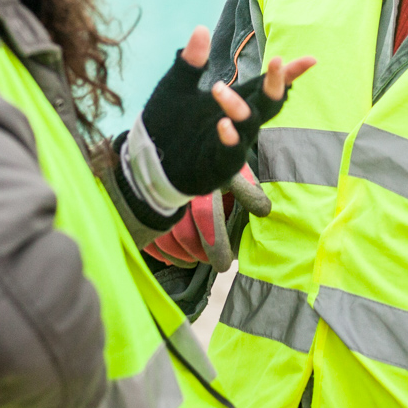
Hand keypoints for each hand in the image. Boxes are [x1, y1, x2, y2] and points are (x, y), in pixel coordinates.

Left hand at [141, 26, 313, 196]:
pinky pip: (230, 153)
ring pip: (248, 126)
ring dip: (238, 107)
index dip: (288, 74)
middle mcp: (239, 122)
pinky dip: (229, 139)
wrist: (147, 161)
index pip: (265, 85)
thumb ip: (190, 62)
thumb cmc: (168, 124)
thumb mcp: (175, 87)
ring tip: (217, 89)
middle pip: (267, 104)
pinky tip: (223, 125)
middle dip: (275, 84)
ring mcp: (231, 145)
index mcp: (234, 100)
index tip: (310, 60)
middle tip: (277, 62)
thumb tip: (201, 28)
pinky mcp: (217, 165)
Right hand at [144, 168, 269, 269]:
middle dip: (200, 253)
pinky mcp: (142, 205)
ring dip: (181, 256)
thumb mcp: (232, 167)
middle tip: (212, 261)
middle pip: (184, 234)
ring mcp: (156, 198)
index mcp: (202, 182)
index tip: (223, 265)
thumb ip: (248, 189)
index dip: (217, 246)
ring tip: (194, 260)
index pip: (207, 218)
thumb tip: (264, 211)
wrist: (176, 143)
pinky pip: (148, 236)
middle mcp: (177, 190)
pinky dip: (161, 252)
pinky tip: (172, 257)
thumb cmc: (209, 157)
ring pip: (165, 238)